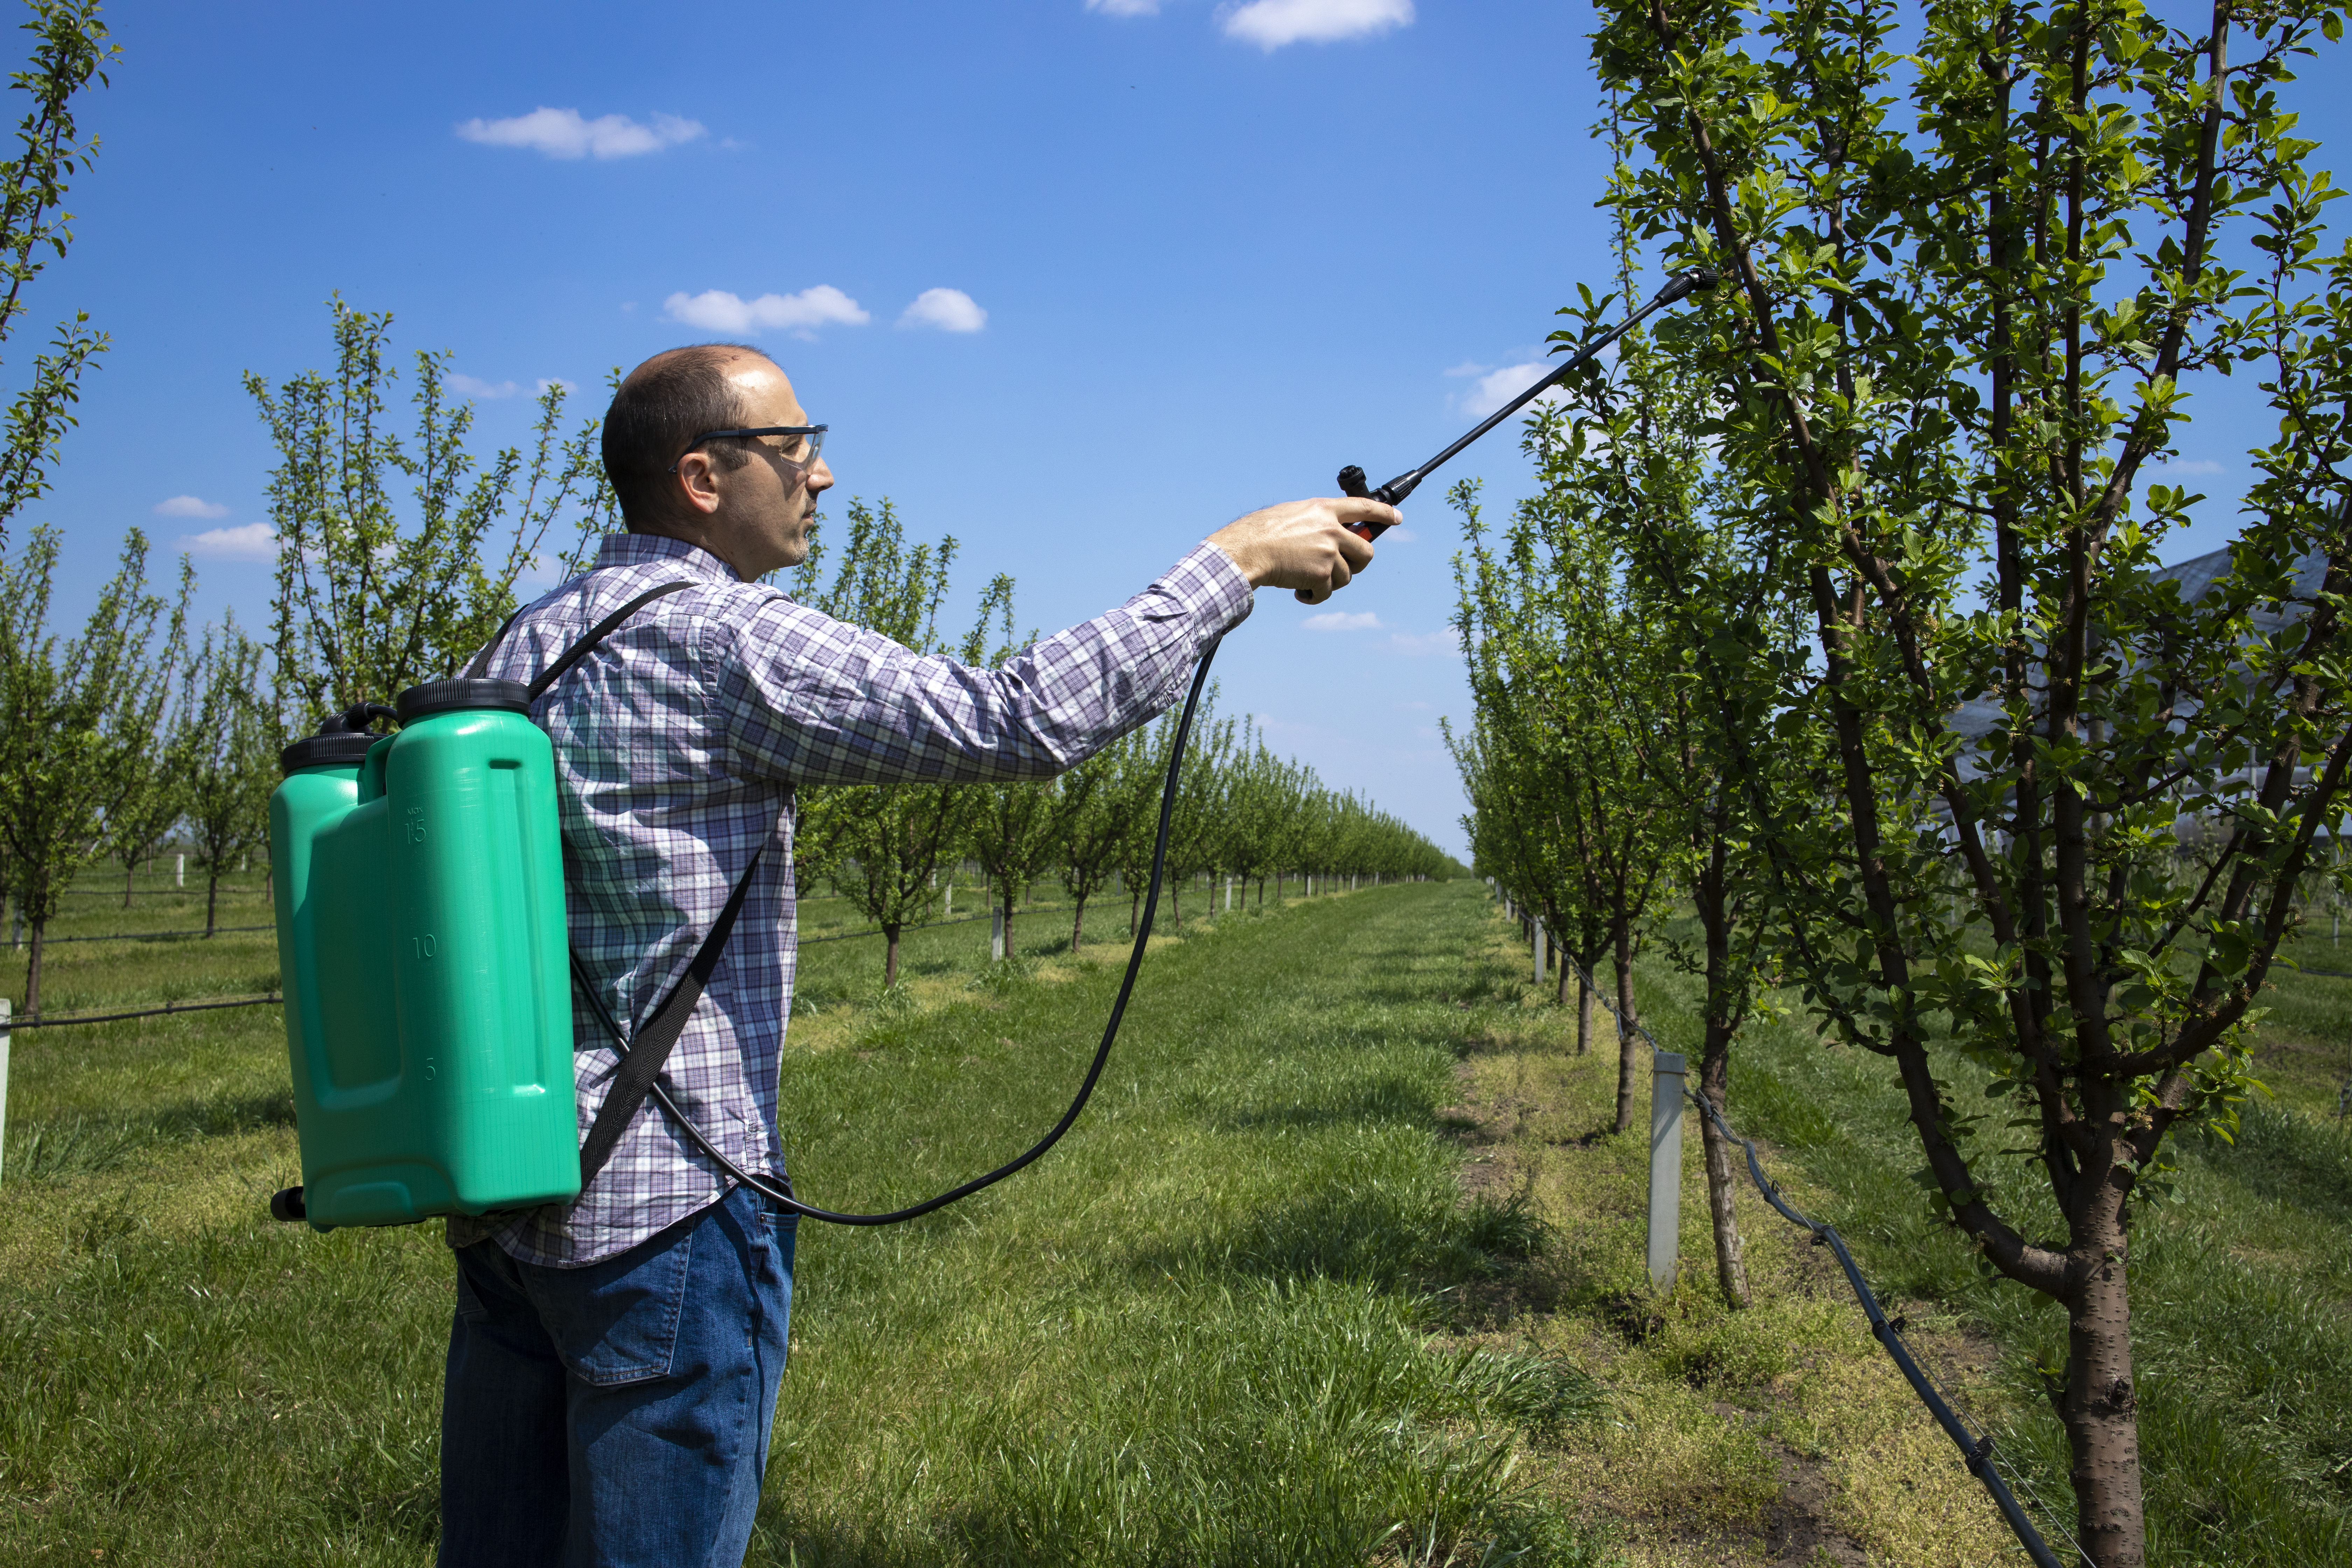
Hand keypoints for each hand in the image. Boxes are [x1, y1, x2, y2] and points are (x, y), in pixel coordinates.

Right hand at [1206, 497, 1390, 604]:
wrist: (1248, 550)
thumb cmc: (1262, 533)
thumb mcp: (1294, 515)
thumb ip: (1317, 521)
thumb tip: (1332, 534)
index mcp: (1324, 509)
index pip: (1364, 507)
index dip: (1383, 513)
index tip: (1397, 518)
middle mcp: (1331, 529)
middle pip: (1366, 551)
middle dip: (1358, 564)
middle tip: (1343, 568)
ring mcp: (1328, 551)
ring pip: (1347, 576)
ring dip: (1329, 583)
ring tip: (1307, 581)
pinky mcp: (1322, 574)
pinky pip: (1328, 592)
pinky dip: (1315, 596)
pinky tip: (1300, 593)